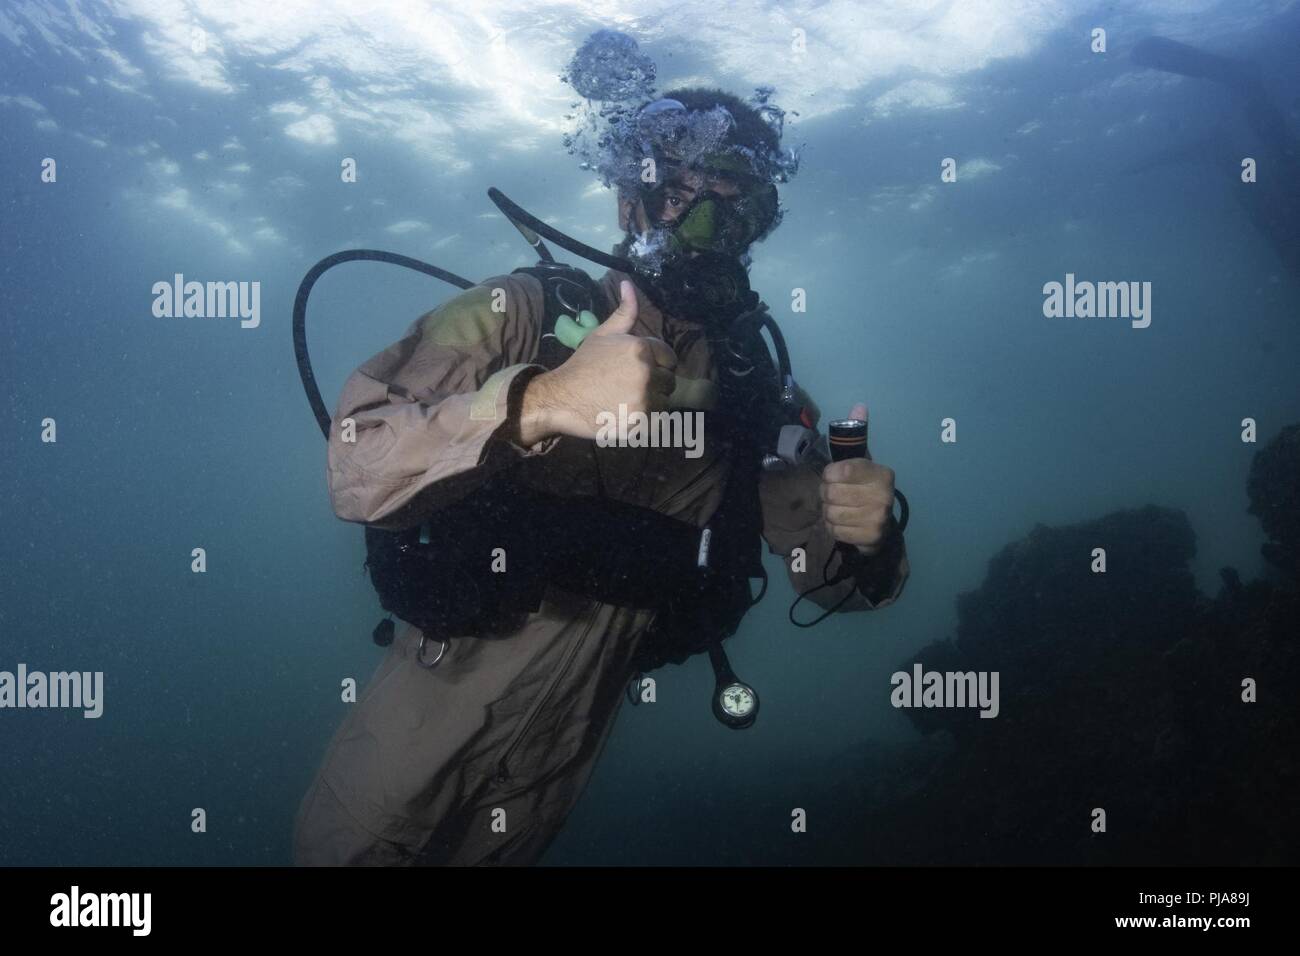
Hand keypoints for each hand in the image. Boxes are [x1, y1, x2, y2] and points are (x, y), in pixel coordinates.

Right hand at [519, 280, 676, 443]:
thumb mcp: (603, 334)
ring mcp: (644, 399)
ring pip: (664, 403)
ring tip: (628, 402)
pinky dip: (645, 421)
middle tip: (631, 388)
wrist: (560, 397)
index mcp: (641, 348)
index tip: (639, 371)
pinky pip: (656, 423)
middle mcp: (646, 372)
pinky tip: (626, 415)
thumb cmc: (582, 365)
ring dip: (652, 404)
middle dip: (655, 384)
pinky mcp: (639, 423)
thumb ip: (624, 312)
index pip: (669, 358)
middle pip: (669, 382)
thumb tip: (628, 282)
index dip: (657, 364)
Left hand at [820, 404, 895, 554]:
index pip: (841, 470)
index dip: (829, 474)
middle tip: (834, 495)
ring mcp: (879, 518)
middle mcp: (884, 496)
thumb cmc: (864, 488)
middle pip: (831, 493)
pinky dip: (833, 528)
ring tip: (839, 509)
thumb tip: (859, 406)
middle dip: (826, 495)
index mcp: (882, 473)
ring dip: (828, 512)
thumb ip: (857, 435)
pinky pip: (834, 530)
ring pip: (830, 513)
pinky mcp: (870, 538)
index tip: (832, 476)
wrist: (879, 525)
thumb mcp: (861, 461)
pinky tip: (844, 524)